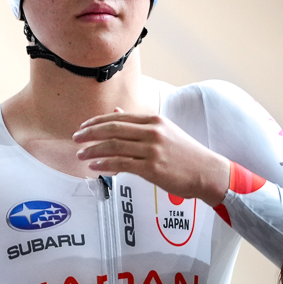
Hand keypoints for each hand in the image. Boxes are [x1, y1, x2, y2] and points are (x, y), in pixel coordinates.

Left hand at [73, 110, 230, 204]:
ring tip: (80, 155)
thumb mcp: (164, 130)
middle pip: (112, 130)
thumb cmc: (185, 153)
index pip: (118, 118)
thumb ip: (138, 123)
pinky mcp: (152, 167)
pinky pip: (122, 164)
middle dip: (90, 134)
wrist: (207, 171)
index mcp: (153, 121)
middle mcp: (152, 132)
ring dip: (93, 150)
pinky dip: (105, 164)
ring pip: (114, 147)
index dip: (96, 122)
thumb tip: (116, 112)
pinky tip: (94, 166)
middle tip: (75, 138)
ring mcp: (152, 150)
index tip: (83, 127)